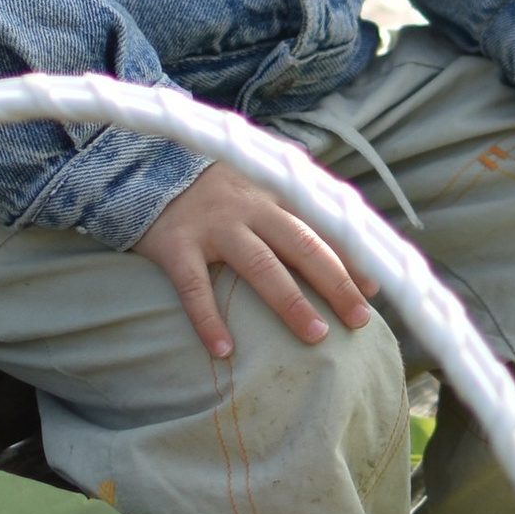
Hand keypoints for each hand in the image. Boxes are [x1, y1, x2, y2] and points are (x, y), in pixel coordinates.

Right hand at [133, 163, 379, 363]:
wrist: (140, 162)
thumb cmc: (209, 182)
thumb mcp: (254, 175)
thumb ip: (291, 189)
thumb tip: (339, 210)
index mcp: (272, 193)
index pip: (321, 225)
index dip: (351, 256)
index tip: (374, 288)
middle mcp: (249, 207)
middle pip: (302, 245)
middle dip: (335, 282)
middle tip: (359, 320)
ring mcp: (212, 226)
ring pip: (260, 266)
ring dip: (290, 302)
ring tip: (316, 336)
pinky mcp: (175, 245)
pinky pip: (194, 287)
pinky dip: (208, 320)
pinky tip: (223, 351)